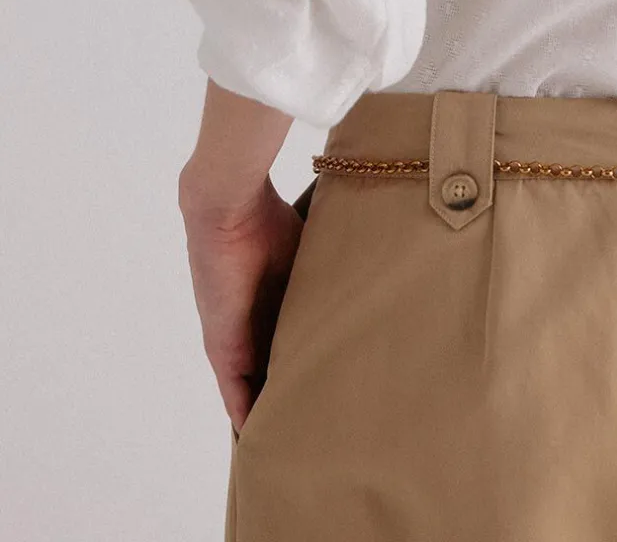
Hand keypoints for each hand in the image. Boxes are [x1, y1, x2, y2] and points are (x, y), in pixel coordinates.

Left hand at [179, 174, 306, 435]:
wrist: (231, 208)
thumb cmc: (270, 218)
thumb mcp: (307, 254)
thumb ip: (324, 272)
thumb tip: (363, 275)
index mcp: (269, 303)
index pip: (285, 344)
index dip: (302, 364)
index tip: (325, 386)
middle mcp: (249, 325)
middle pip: (269, 369)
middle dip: (288, 392)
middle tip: (317, 421)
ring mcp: (233, 338)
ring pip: (252, 386)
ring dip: (270, 409)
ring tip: (296, 437)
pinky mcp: (222, 347)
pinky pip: (234, 391)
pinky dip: (248, 415)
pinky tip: (262, 438)